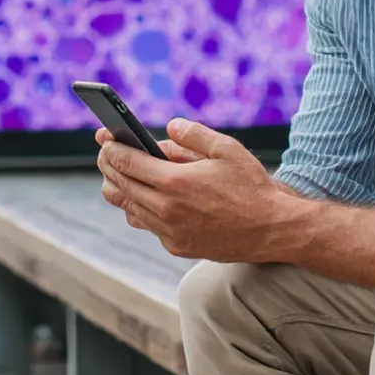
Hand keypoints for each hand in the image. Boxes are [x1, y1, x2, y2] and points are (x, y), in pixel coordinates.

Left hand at [96, 118, 288, 262]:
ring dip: (118, 189)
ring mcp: (169, 232)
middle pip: (121, 185)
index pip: (127, 162)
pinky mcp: (176, 246)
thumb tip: (169, 127)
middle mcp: (166, 210)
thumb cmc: (251, 186)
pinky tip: (142, 198)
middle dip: (108, 165)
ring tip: (115, 175)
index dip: (112, 148)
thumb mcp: (226, 149)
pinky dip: (139, 209)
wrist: (270, 230)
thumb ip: (194, 134)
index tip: (104, 138)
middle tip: (104, 153)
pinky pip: (146, 225)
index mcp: (175, 182)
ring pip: (128, 209)